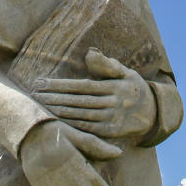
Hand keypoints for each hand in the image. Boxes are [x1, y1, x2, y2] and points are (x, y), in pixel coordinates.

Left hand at [33, 48, 155, 138]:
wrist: (152, 113)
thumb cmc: (132, 87)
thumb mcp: (125, 72)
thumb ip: (107, 64)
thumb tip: (90, 53)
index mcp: (116, 87)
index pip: (82, 85)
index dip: (60, 85)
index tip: (40, 82)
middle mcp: (115, 103)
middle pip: (78, 101)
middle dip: (55, 98)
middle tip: (34, 95)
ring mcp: (113, 120)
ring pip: (81, 116)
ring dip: (59, 112)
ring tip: (41, 107)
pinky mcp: (111, 133)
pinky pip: (87, 129)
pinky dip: (71, 125)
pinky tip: (56, 120)